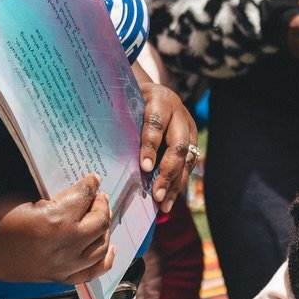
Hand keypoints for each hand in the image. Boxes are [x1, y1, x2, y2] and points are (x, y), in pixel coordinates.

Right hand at [0, 176, 114, 283]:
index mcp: (58, 219)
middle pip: (100, 223)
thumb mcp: (26, 198)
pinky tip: (111, 248)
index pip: (85, 197)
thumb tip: (75, 197)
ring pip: (101, 246)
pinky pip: (93, 271)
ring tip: (101, 218)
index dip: (91, 185)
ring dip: (105, 230)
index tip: (93, 180)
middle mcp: (68, 244)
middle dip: (102, 206)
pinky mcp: (60, 278)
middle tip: (99, 198)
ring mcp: (66, 264)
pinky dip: (106, 260)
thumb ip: (56, 200)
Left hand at [135, 79, 197, 213]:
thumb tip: (104, 148)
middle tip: (157, 195)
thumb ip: (122, 120)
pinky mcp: (193, 145)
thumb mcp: (125, 102)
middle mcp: (180, 117)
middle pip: (179, 146)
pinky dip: (178, 185)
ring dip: (175, 184)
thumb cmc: (132, 99)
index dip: (150, 146)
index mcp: (161, 101)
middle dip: (168, 173)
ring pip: (187, 160)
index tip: (144, 167)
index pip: (156, 124)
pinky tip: (168, 200)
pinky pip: (187, 167)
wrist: (155, 93)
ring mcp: (190, 131)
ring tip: (164, 204)